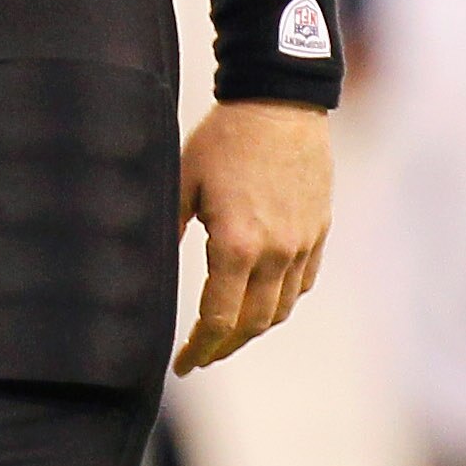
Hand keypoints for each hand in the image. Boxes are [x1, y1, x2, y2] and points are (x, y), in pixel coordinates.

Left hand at [173, 100, 331, 374]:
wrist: (279, 101)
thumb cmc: (224, 137)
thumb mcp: (183, 178)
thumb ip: (169, 228)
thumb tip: (147, 269)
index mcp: (236, 244)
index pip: (219, 320)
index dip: (198, 349)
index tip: (183, 364)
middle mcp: (275, 253)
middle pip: (252, 324)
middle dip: (224, 347)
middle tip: (202, 355)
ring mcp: (302, 244)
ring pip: (282, 309)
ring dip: (254, 328)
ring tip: (229, 333)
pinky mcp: (319, 230)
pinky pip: (303, 282)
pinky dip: (283, 300)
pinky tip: (265, 298)